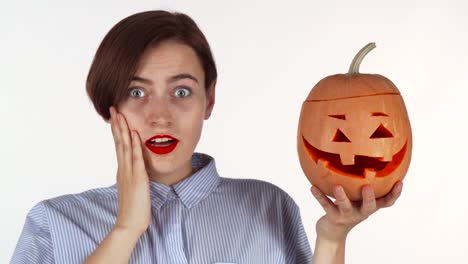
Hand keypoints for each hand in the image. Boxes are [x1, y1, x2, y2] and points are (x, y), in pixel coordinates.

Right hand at [109, 106, 150, 235]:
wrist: (129, 224)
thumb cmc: (133, 207)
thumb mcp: (132, 187)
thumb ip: (133, 176)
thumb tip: (135, 167)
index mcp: (123, 170)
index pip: (119, 146)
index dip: (117, 130)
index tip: (116, 117)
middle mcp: (123, 169)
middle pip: (119, 142)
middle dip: (117, 124)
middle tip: (115, 108)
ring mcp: (129, 173)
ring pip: (125, 147)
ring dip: (123, 129)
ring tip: (121, 115)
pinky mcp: (138, 179)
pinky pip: (136, 159)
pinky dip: (134, 145)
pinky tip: (134, 134)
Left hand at [310, 181, 402, 241]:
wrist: (333, 230)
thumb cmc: (348, 206)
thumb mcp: (358, 196)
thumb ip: (363, 181)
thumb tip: (366, 152)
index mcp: (369, 205)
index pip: (386, 202)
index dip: (395, 194)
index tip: (400, 182)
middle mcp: (361, 212)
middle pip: (369, 207)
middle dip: (369, 197)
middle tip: (368, 186)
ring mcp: (347, 215)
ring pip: (345, 206)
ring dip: (341, 197)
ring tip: (337, 186)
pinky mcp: (333, 217)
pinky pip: (325, 205)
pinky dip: (319, 196)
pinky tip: (312, 187)